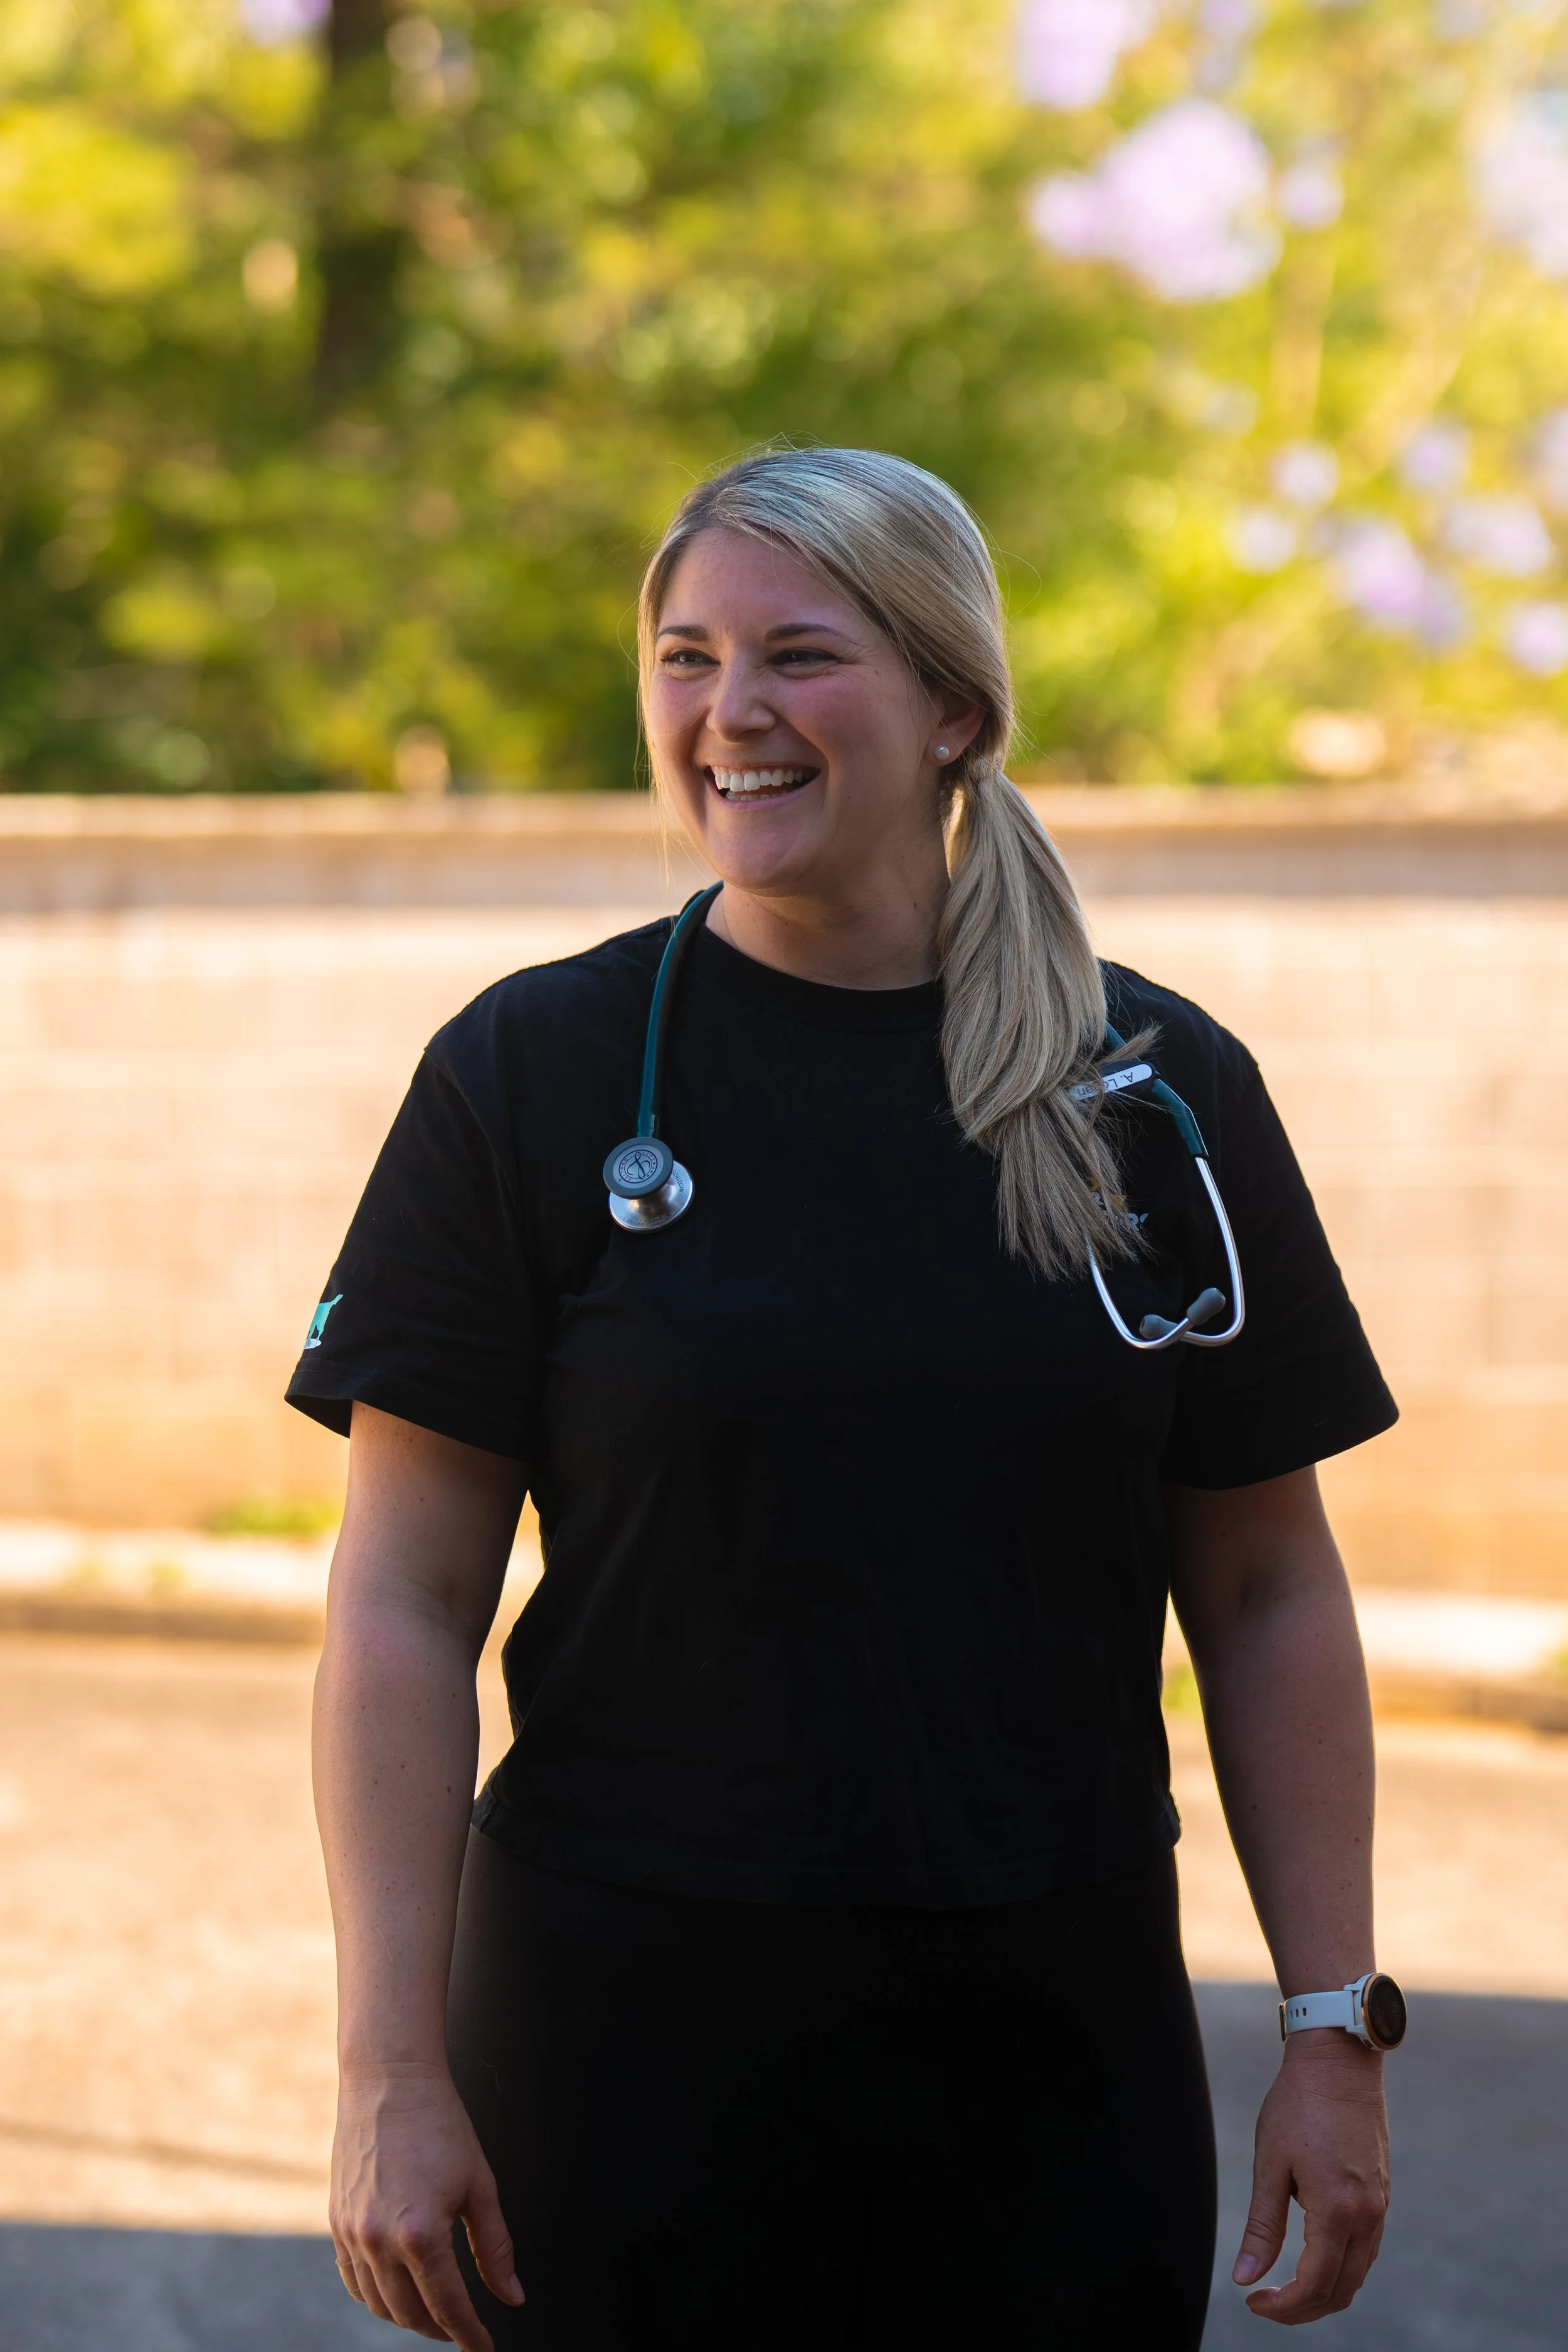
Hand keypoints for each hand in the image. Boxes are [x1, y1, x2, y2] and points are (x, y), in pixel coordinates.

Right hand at [329, 2061, 524, 2348]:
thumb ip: (495, 2247)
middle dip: (441, 2328)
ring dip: (409, 2317)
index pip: (449, 2306)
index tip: (484, 2348)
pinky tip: (396, 2290)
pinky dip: (376, 2296)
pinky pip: (353, 2280)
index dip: (469, 2334)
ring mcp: (351, 2233)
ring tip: (434, 2312)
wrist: (389, 2079)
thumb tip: (511, 2296)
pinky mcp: (336, 2222)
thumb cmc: (440, 2123)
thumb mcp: (479, 2185)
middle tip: (463, 2327)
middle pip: (411, 2313)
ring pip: (379, 2304)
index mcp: (421, 2232)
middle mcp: (379, 2240)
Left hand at [1232, 2032, 1389, 2324]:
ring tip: (1284, 2287)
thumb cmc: (1298, 2104)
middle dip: (1302, 2308)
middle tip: (1265, 2302)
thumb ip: (1261, 2226)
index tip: (1253, 2301)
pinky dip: (1340, 2268)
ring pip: (1357, 2274)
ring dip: (1323, 2292)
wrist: (1339, 2059)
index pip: (1314, 2284)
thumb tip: (1244, 2279)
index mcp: (1338, 2210)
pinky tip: (1312, 2257)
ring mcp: (1380, 2205)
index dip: (1283, 2306)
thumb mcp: (1271, 2163)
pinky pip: (1365, 2250)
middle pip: (1340, 2290)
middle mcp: (1367, 2215)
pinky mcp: (1381, 2194)